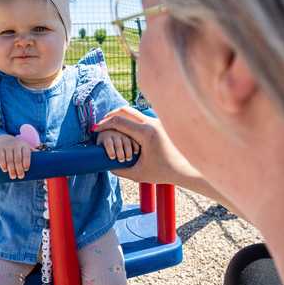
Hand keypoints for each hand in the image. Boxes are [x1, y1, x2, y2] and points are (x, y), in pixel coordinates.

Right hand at [0, 135, 34, 179]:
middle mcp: (16, 145)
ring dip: (11, 169)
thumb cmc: (16, 147)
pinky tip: (5, 170)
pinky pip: (1, 157)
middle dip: (19, 169)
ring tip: (13, 176)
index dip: (26, 162)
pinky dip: (3, 164)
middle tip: (20, 177)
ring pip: (9, 159)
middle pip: (18, 158)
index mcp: (24, 145)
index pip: (26, 153)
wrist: (2, 140)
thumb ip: (33, 153)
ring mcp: (7, 146)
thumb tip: (46, 159)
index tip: (26, 169)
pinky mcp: (0, 148)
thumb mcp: (24, 148)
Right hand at [95, 107, 243, 216]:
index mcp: (146, 133)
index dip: (104, 125)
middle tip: (100, 124)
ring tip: (110, 126)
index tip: (95, 130)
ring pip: (133, 112)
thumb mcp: (138, 174)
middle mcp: (152, 123)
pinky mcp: (161, 123)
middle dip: (109, 116)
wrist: (188, 169)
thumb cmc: (164, 173)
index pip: (118, 122)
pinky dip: (130, 120)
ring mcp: (158, 121)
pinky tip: (125, 129)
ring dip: (120, 117)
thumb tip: (104, 164)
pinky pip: (141, 117)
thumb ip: (120, 170)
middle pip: (125, 110)